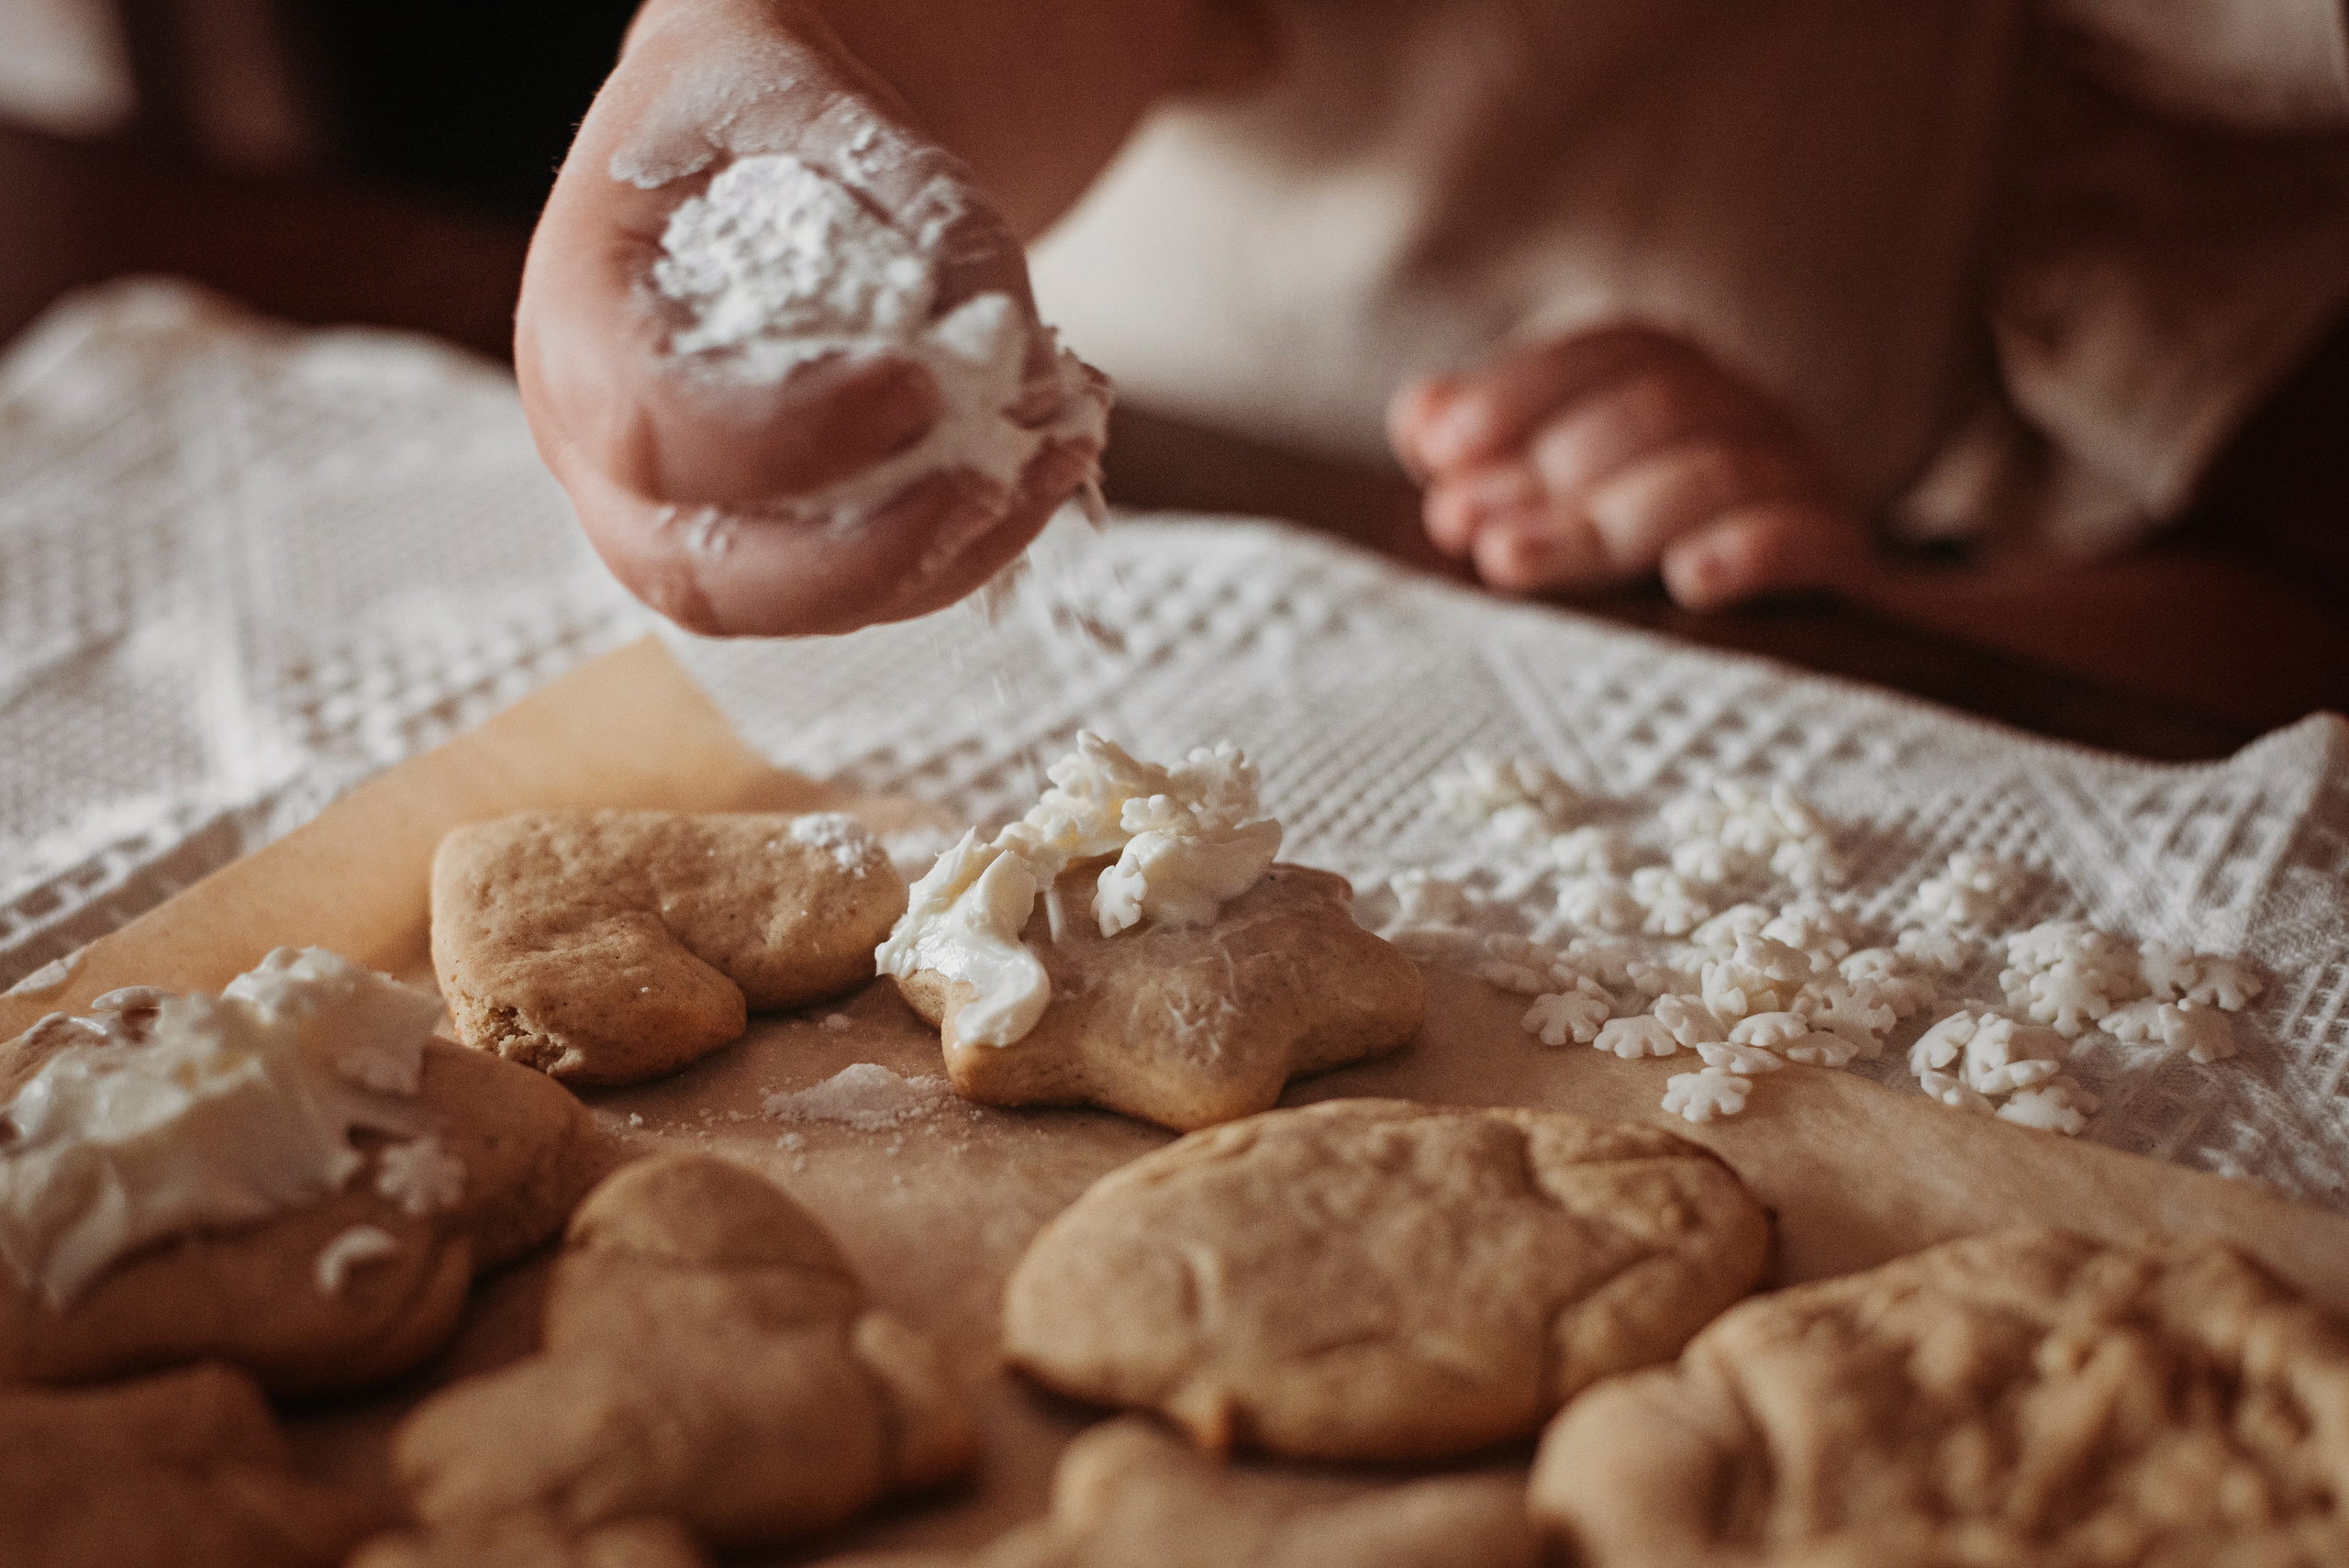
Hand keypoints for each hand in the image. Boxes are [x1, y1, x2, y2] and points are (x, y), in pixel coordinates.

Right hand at [516, 0, 1104, 635]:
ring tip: (1049, 462)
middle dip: (865, 555)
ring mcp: (672, 515)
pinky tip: (1039, 471)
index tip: (917, 389)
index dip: (788, 437)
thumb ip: (929, 236)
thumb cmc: (776, 116)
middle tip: (991, 483)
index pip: (651, 429)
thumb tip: (1024, 380)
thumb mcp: (838, 116)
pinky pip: (851, 594)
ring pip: (787, 609)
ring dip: (938, 560)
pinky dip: (957, 552)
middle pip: (697, 576)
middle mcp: (599, 446)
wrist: (763, 145)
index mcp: (581, 319)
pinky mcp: (759, 546)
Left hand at [1388, 325, 1868, 608]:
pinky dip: (1755, 549)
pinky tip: (1692, 580)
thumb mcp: (1567, 509)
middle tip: (1459, 525)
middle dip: (1544, 467)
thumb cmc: (1657, 565)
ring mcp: (1805, 490)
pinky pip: (1815, 540)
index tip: (1437, 446)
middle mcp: (1752, 421)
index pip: (1618, 352)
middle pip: (1655, 411)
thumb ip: (1497, 461)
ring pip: (1716, 472)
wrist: (1829, 635)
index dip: (1523, 388)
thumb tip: (1420, 413)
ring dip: (1605, 518)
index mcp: (1691, 391)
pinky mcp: (1847, 570)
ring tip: (1511, 561)